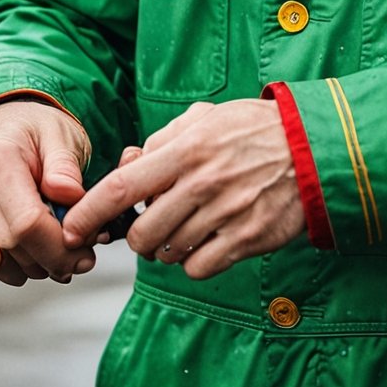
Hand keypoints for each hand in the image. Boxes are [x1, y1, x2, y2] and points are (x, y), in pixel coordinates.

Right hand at [0, 100, 94, 287]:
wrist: (1, 129)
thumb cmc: (33, 132)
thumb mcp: (60, 133)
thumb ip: (66, 165)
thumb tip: (69, 194)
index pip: (27, 224)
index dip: (61, 244)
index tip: (86, 245)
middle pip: (16, 248)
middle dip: (55, 256)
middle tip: (81, 248)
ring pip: (3, 265)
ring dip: (38, 263)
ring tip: (56, 239)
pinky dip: (17, 267)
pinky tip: (33, 246)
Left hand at [62, 99, 304, 279]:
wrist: (313, 146)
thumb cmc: (253, 129)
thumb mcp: (206, 118)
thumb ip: (163, 140)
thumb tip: (129, 163)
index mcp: (186, 150)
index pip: (122, 188)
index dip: (89, 213)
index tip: (72, 229)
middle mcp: (202, 183)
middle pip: (141, 233)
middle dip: (138, 235)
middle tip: (153, 223)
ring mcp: (225, 214)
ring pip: (168, 254)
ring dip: (168, 247)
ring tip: (188, 226)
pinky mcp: (247, 239)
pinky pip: (198, 268)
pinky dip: (194, 262)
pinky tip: (207, 242)